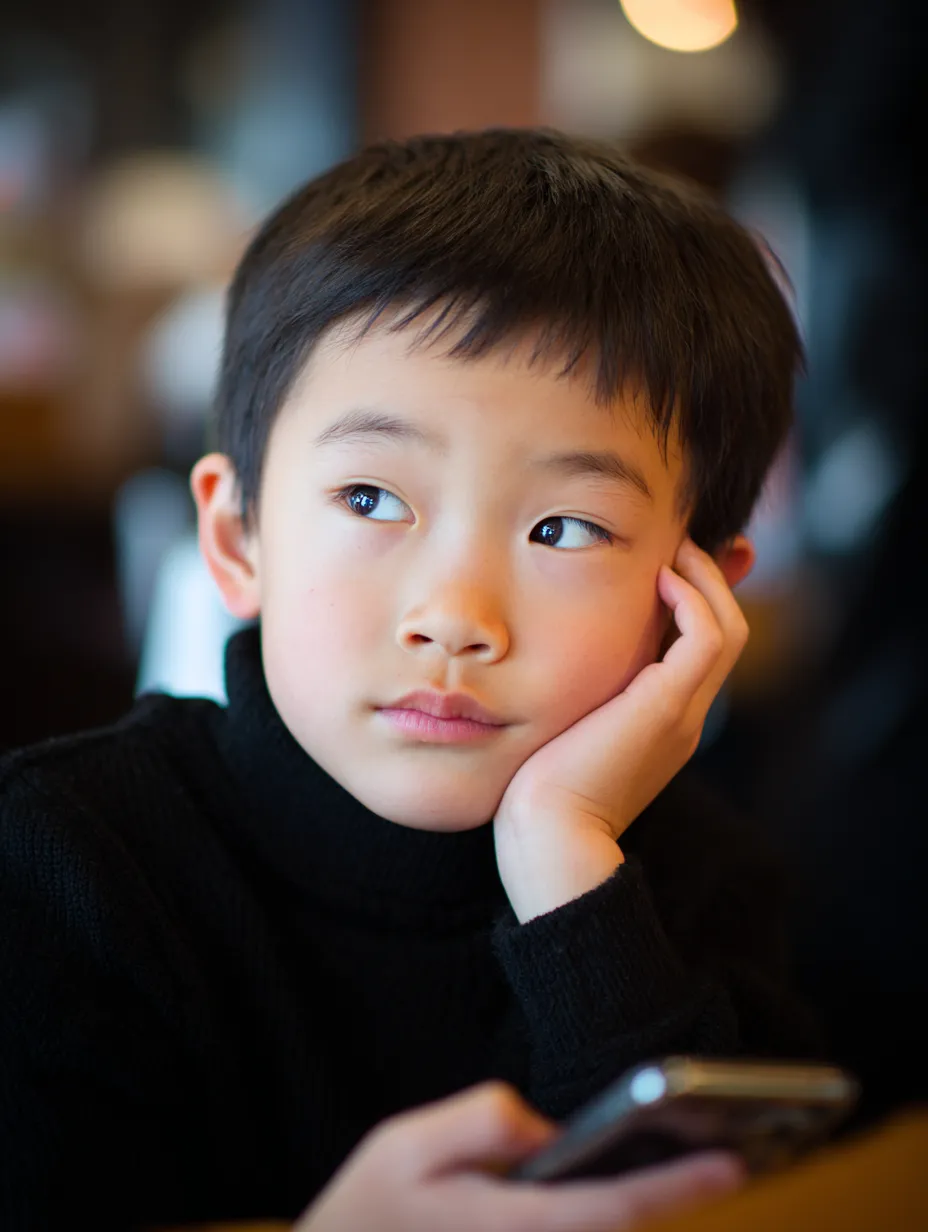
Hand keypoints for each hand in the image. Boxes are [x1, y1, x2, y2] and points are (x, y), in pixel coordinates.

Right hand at [295, 1081, 742, 1231]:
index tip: (734, 1162)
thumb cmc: (368, 1211)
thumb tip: (547, 1128)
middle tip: (729, 1153)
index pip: (616, 1209)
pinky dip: (609, 1216)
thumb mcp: (409, 1144)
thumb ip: (483, 1122)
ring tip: (693, 1162)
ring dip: (647, 1207)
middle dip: (678, 1197)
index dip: (679, 1186)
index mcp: (515, 1227)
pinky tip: (623, 1186)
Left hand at [494, 538, 749, 920]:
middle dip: (711, 579)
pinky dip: (693, 600)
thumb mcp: (559, 730)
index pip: (699, 648)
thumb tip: (549, 663)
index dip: (695, 600)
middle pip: (725, 631)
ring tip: (674, 547)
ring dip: (704, 579)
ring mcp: (683, 712)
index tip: (672, 560)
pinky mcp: (668, 707)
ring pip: (727, 628)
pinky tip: (660, 578)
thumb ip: (570, 698)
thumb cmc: (537, 792)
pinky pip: (707, 638)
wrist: (548, 838)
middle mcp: (684, 715)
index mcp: (663, 722)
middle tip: (685, 538)